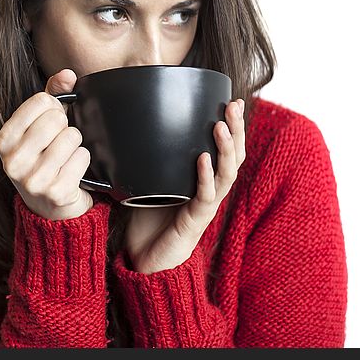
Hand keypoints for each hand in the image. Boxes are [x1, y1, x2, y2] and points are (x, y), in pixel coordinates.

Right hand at [0, 69, 94, 220]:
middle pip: (56, 119)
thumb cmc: (44, 160)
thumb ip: (52, 95)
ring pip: (72, 137)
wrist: (50, 209)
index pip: (41, 101)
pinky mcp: (56, 193)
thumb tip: (67, 74)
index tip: (51, 123)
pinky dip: (83, 161)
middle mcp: (13, 161)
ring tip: (66, 158)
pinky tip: (73, 171)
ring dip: (76, 145)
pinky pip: (82, 157)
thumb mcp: (40, 127)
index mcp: (4, 140)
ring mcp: (33, 179)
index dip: (54, 108)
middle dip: (66, 127)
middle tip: (60, 143)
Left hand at [124, 99, 245, 273]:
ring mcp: (205, 205)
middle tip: (233, 105)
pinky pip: (205, 195)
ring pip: (226, 173)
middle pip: (234, 156)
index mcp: (202, 179)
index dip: (231, 126)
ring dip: (226, 148)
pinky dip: (204, 176)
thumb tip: (123, 126)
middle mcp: (210, 190)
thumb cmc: (148, 221)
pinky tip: (202, 158)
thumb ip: (144, 158)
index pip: (225, 149)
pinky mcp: (196, 220)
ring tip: (221, 126)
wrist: (145, 260)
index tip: (230, 99)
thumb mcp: (146, 181)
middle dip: (236, 130)